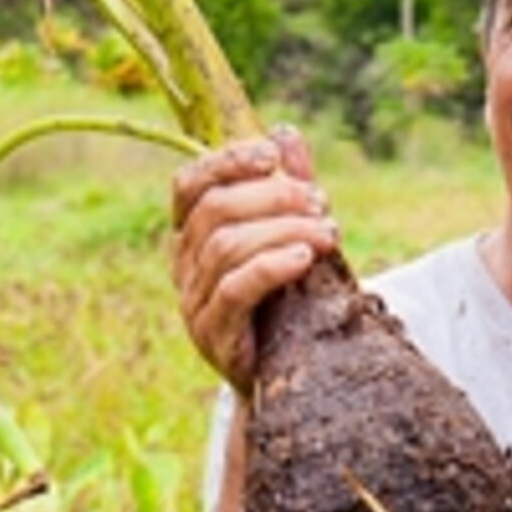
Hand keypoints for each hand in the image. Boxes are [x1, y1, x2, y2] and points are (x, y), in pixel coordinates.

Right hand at [170, 128, 336, 391]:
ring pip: (226, 246)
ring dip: (283, 230)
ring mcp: (193, 300)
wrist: (287, 378)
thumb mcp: (291, 237)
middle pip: (214, 210)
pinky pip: (234, 289)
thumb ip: (286, 188)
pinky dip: (271, 266)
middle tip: (320, 203)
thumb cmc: (288, 301)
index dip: (225, 162)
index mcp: (192, 234)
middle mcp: (184, 264)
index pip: (189, 184)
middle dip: (273, 197)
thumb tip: (286, 133)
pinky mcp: (213, 334)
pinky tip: (303, 258)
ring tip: (327, 233)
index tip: (272, 156)